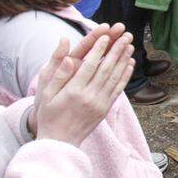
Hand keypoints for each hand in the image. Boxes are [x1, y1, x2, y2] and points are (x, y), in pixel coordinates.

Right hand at [32, 24, 134, 145]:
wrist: (60, 142)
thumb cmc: (49, 115)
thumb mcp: (46, 94)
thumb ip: (58, 74)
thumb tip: (68, 56)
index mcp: (73, 91)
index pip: (89, 65)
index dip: (99, 49)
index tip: (106, 36)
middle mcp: (89, 96)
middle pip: (106, 69)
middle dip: (117, 50)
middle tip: (125, 35)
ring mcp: (100, 103)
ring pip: (115, 77)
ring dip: (124, 60)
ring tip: (130, 45)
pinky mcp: (105, 108)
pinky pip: (118, 89)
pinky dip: (125, 76)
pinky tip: (130, 64)